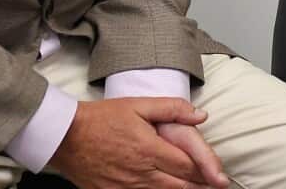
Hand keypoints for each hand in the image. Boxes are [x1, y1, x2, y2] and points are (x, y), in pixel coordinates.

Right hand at [49, 97, 214, 188]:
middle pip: (180, 186)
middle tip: (215, 186)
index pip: (187, 165)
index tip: (219, 174)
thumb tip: (201, 115)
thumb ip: (172, 108)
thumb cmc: (102, 118)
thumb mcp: (138, 105)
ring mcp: (126, 187)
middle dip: (199, 186)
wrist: (66, 136)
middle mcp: (141, 173)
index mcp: (150, 150)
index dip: (207, 171)